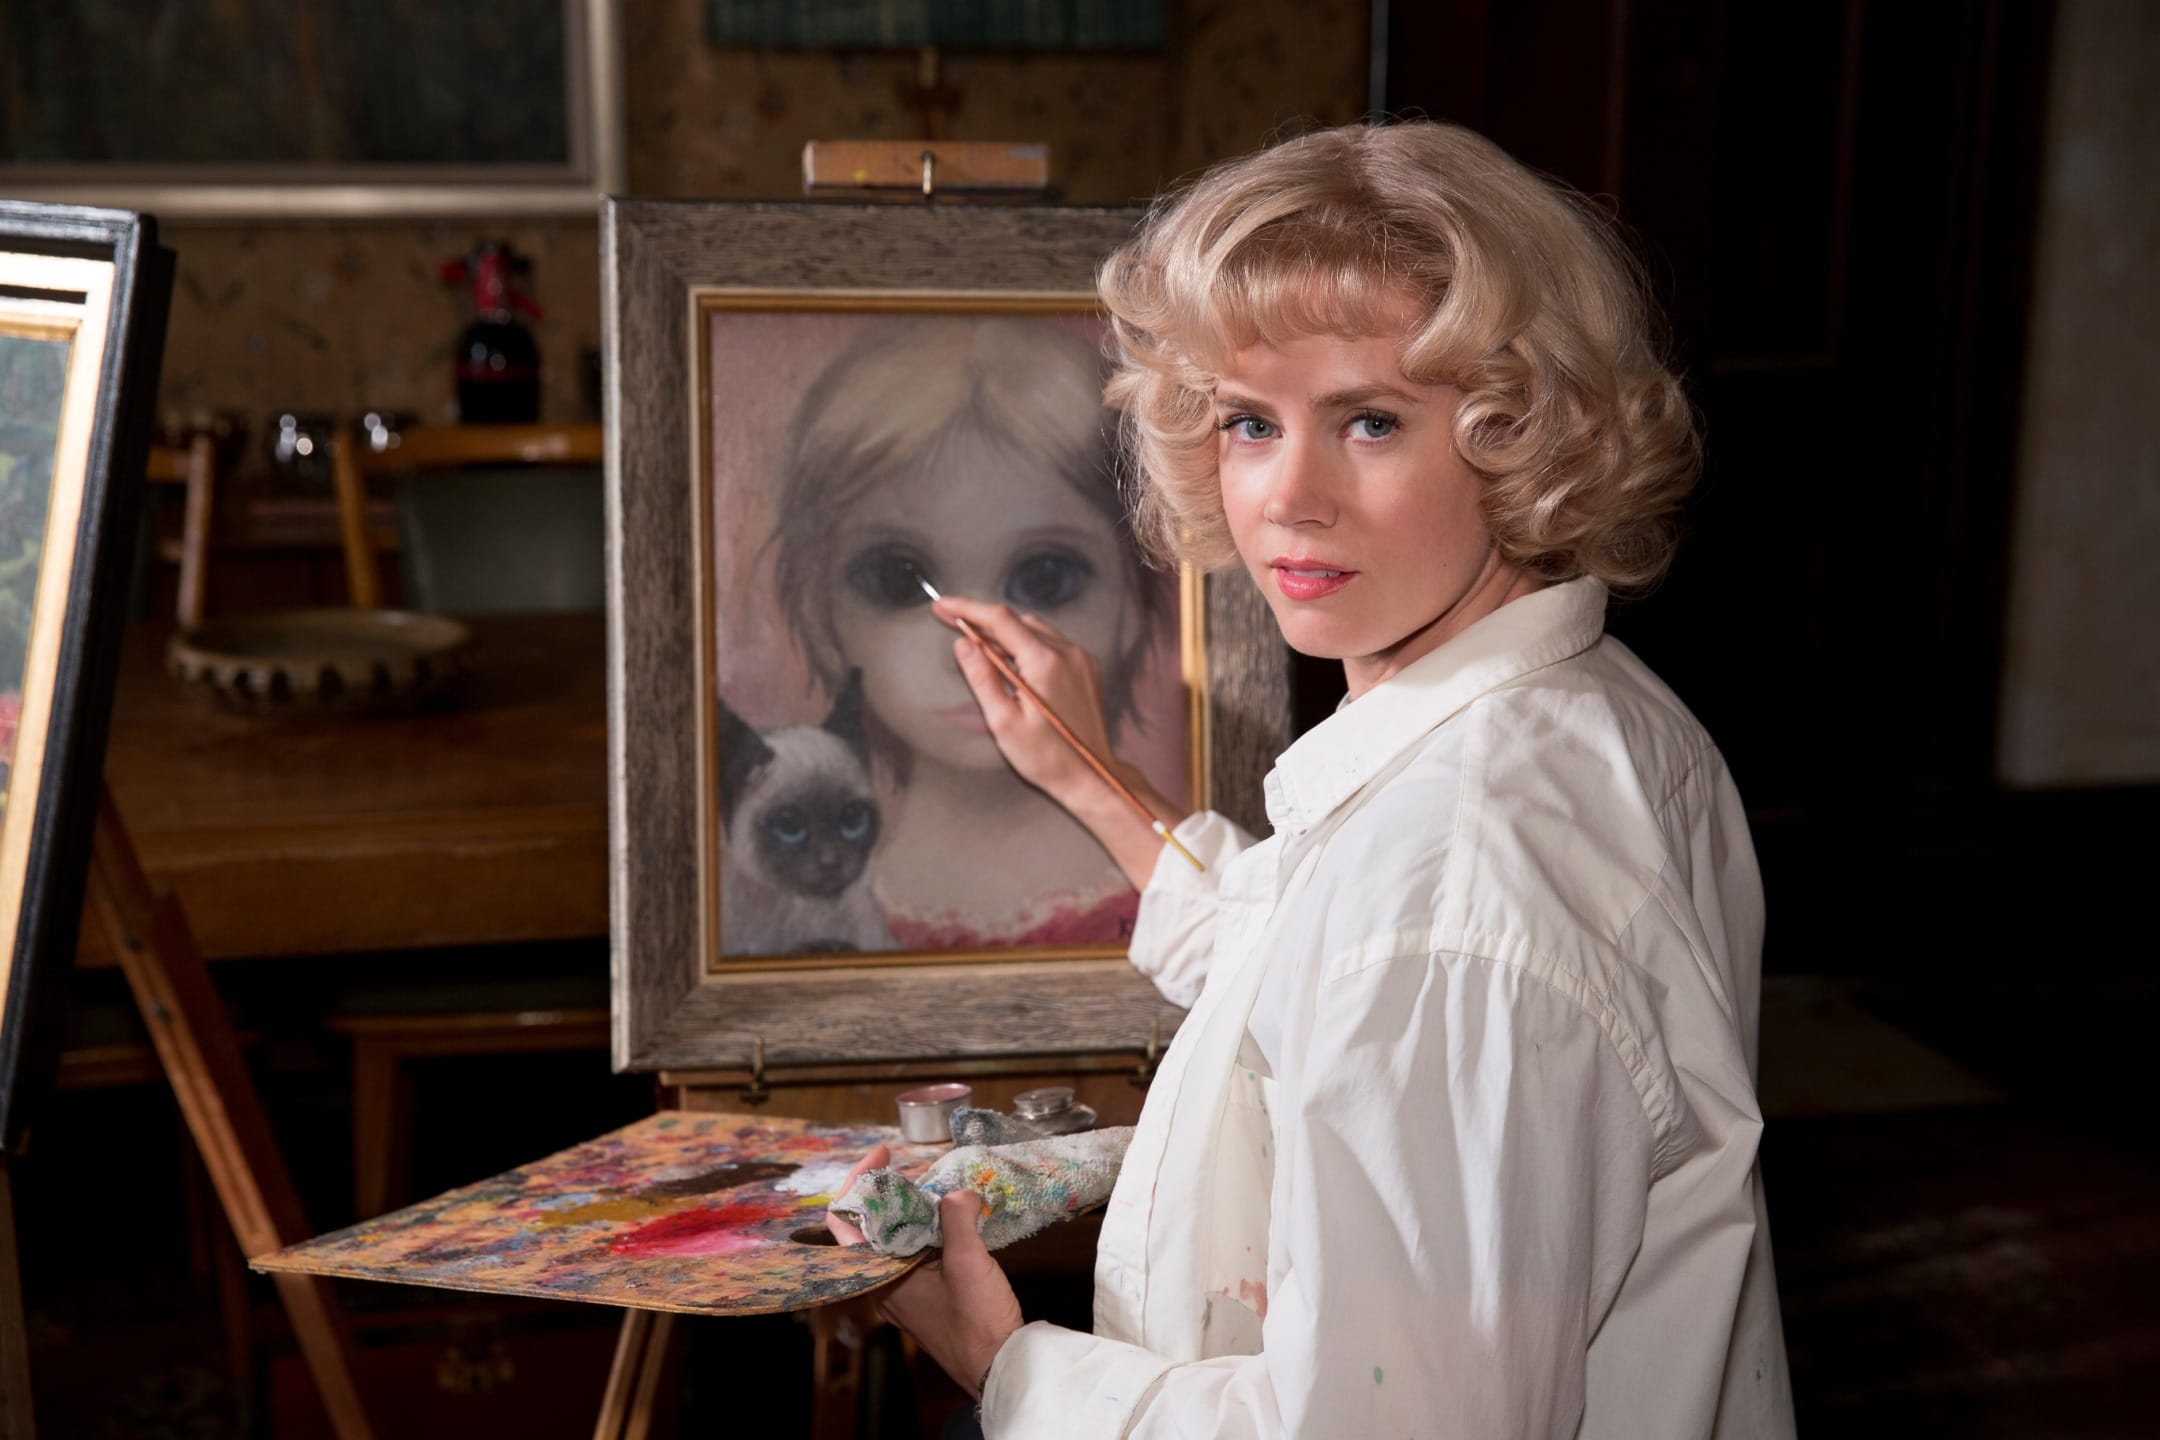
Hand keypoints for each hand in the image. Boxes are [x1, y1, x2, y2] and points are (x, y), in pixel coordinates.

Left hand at [825, 1144, 1022, 1400]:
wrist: (1000, 1367)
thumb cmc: (976, 1319)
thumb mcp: (968, 1261)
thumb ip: (955, 1218)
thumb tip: (956, 1193)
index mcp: (880, 1278)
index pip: (844, 1222)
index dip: (858, 1182)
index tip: (884, 1155)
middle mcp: (883, 1286)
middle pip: (870, 1228)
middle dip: (890, 1193)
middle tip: (916, 1168)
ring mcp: (903, 1294)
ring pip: (895, 1242)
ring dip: (912, 1212)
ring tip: (936, 1187)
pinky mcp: (924, 1299)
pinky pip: (914, 1256)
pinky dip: (927, 1231)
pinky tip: (952, 1219)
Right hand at [933, 596, 1124, 805]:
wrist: (1090, 776)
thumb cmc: (1046, 757)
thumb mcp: (1003, 722)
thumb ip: (982, 677)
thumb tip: (963, 644)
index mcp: (1045, 662)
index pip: (1000, 619)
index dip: (967, 609)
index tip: (941, 606)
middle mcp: (1067, 652)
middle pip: (1017, 621)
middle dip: (983, 620)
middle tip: (952, 623)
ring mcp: (1081, 658)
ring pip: (1035, 629)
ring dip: (1006, 631)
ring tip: (979, 644)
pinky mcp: (1087, 668)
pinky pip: (1052, 642)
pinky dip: (1028, 643)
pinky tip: (1012, 660)